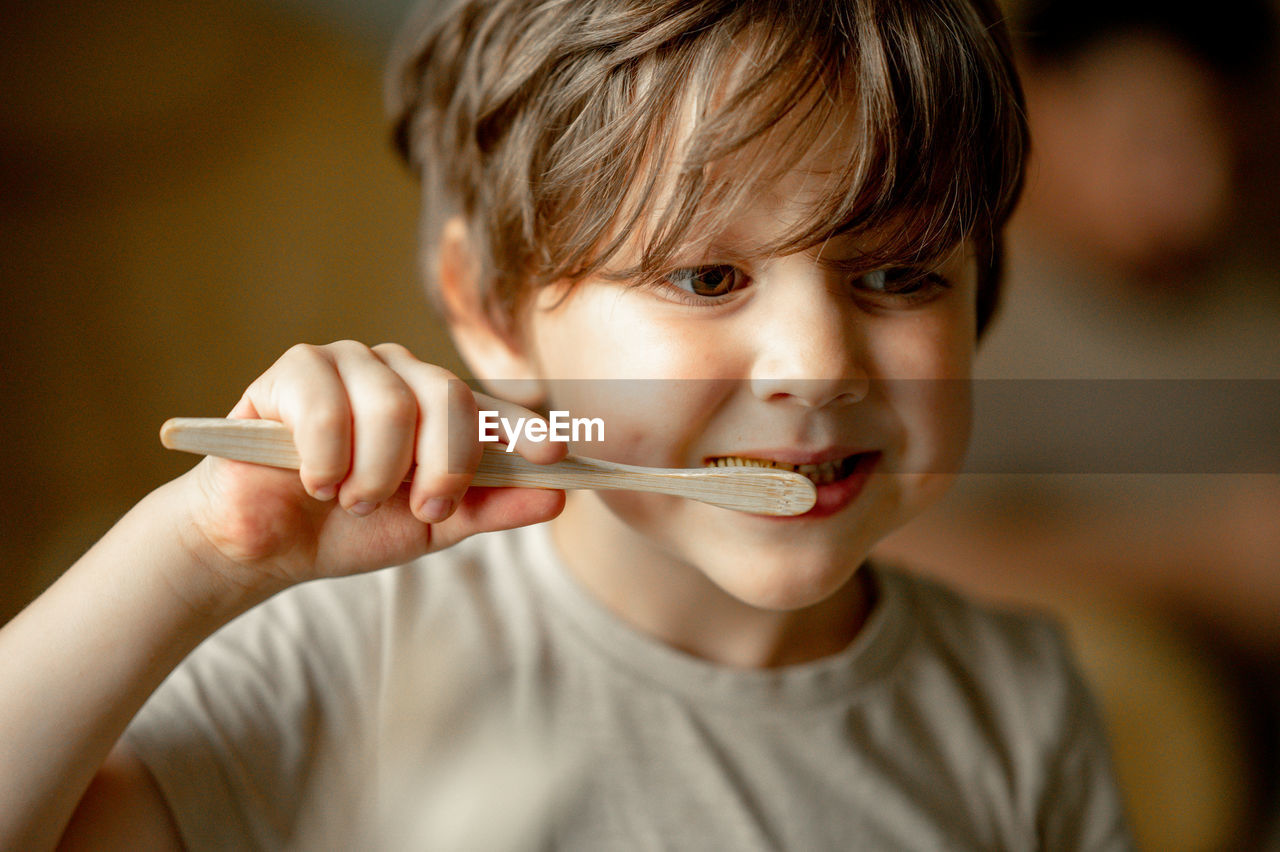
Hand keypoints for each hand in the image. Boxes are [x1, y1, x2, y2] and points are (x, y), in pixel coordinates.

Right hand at [174, 341, 565, 601]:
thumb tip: (558, 499)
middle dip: (441, 466)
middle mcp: (399, 373)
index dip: (522, 427)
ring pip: (391, 405)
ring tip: (351, 500)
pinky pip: (329, 406)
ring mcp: (348, 363)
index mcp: (436, 405)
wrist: (264, 546)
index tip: (553, 454)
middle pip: (447, 397)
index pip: (489, 407)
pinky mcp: (296, 369)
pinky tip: (314, 481)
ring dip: (374, 474)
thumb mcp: (430, 528)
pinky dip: (327, 460)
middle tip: (420, 508)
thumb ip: (490, 508)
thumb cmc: (347, 527)